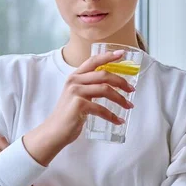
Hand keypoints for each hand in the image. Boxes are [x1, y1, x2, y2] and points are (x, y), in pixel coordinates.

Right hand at [23, 50, 134, 164]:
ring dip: (120, 99)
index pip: (93, 61)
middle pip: (104, 75)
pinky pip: (101, 108)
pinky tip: (118, 120)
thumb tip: (111, 85)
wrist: (54, 131)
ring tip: (129, 106)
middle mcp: (74, 81)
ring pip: (105, 90)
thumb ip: (89, 87)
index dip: (108, 56)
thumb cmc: (68, 115)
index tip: (122, 54)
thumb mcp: (77, 95)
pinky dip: (112, 116)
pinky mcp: (79, 105)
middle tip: (131, 90)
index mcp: (75, 76)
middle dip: (121, 82)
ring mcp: (76, 92)